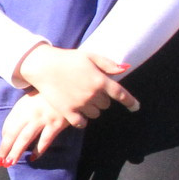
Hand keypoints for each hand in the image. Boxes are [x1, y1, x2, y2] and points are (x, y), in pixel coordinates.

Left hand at [0, 92, 69, 168]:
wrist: (69, 87)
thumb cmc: (49, 95)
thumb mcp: (32, 99)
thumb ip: (23, 112)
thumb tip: (12, 131)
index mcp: (22, 106)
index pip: (8, 124)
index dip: (4, 139)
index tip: (1, 150)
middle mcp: (30, 113)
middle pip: (13, 133)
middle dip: (4, 148)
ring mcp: (43, 119)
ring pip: (25, 138)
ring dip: (16, 151)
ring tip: (9, 162)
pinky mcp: (56, 124)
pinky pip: (45, 141)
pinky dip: (38, 151)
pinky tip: (33, 158)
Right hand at [14, 44, 138, 127]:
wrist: (43, 66)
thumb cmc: (68, 59)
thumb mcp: (89, 56)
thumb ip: (108, 64)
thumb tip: (125, 69)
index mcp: (100, 80)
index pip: (121, 94)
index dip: (131, 102)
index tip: (136, 107)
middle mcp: (92, 94)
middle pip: (106, 105)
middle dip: (101, 98)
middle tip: (89, 89)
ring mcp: (80, 104)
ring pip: (95, 114)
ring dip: (91, 108)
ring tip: (80, 97)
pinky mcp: (68, 112)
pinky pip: (81, 123)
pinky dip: (81, 120)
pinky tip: (77, 112)